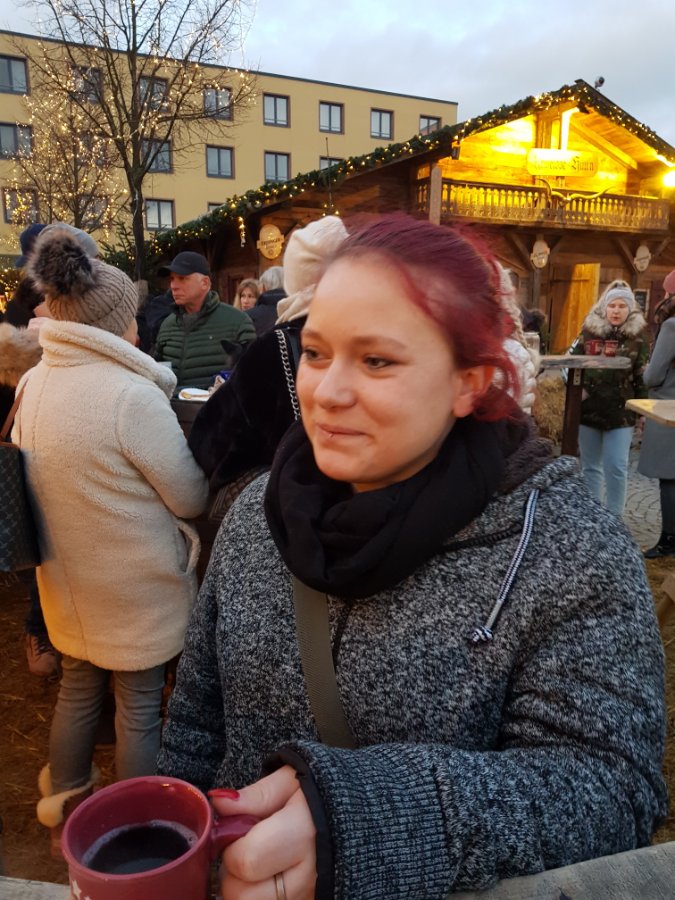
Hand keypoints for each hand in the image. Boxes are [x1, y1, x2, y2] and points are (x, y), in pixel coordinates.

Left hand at [212, 765, 316, 899]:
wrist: (361, 815)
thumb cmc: (322, 794)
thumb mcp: (291, 781)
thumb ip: (256, 795)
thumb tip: (219, 803)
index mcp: (303, 833)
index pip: (246, 861)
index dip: (232, 847)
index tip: (238, 832)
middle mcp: (310, 874)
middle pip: (244, 895)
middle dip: (233, 873)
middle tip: (246, 850)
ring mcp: (311, 896)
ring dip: (247, 890)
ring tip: (260, 864)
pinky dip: (262, 895)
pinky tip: (271, 877)